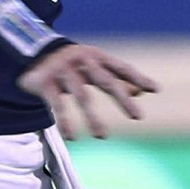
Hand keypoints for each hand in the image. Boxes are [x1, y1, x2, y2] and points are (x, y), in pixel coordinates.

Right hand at [22, 40, 156, 137]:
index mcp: (96, 56)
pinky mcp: (46, 82)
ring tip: (103, 136)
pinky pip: (58, 104)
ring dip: (93, 117)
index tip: (155, 89)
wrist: (34, 51)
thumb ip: (116, 78)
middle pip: (105, 81)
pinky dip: (66, 121)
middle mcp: (82, 61)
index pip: (121, 68)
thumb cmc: (73, 63)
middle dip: (122, 99)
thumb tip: (142, 91)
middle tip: (138, 116)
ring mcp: (63, 70)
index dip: (138, 78)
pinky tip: (73, 137)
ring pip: (82, 96)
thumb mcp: (94, 67)